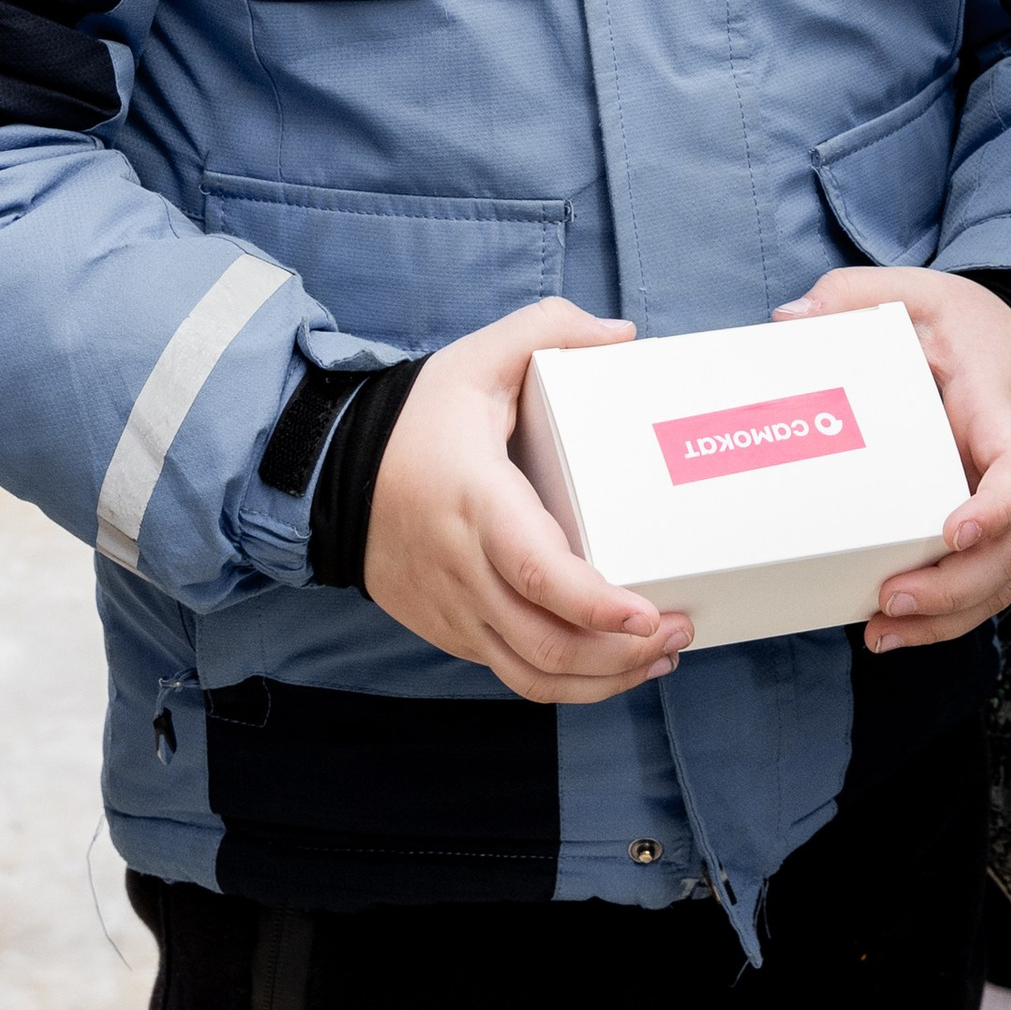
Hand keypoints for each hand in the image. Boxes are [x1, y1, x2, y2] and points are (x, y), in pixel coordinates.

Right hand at [362, 300, 690, 702]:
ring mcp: (456, 610)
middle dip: (624, 652)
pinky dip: (567, 681)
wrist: (331, 475)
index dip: (596, 605)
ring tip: (660, 655)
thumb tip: (621, 335)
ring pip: (534, 675)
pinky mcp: (452, 631)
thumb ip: (548, 328)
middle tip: (679, 630)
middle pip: (548, 644)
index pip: (539, 574)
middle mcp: (465, 571)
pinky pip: (512, 673)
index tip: (650, 613)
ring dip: (605, 678)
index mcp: (479, 504)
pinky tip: (610, 661)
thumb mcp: (477, 358)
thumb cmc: (415, 417)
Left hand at [773, 265, 1010, 652]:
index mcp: (1002, 408)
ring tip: (883, 629)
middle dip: (956, 586)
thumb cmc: (968, 325)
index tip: (954, 533)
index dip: (997, 505)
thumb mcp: (917, 291)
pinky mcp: (1001, 527)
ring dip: (949, 614)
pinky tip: (895, 630)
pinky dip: (949, 616)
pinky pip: (988, 583)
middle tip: (893, 599)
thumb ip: (854, 295)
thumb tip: (788, 322)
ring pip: (1004, 577)